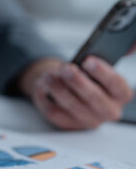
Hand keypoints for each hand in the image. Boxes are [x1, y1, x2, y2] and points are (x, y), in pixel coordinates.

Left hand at [19, 57, 133, 129]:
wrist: (69, 88)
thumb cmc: (87, 75)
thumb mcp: (100, 63)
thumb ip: (117, 53)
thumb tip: (130, 44)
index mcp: (121, 94)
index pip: (117, 85)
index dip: (103, 73)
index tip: (88, 60)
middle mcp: (108, 110)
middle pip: (94, 98)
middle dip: (78, 81)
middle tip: (66, 68)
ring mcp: (88, 120)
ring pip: (72, 106)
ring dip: (58, 88)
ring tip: (49, 75)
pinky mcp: (68, 124)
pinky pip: (54, 112)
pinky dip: (45, 97)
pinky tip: (42, 85)